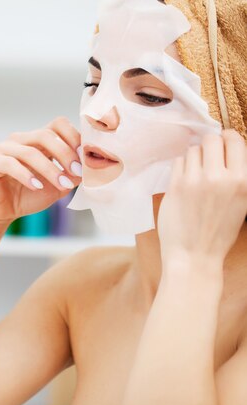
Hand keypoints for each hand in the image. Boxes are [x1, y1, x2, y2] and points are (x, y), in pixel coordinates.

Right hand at [0, 117, 82, 227]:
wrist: (1, 213)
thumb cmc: (28, 197)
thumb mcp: (57, 186)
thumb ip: (72, 174)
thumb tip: (89, 165)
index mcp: (37, 140)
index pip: (57, 124)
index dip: (73, 136)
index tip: (84, 157)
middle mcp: (20, 139)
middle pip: (46, 135)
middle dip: (65, 153)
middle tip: (77, 172)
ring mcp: (3, 148)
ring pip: (30, 151)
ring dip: (50, 169)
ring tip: (62, 185)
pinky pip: (11, 164)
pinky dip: (27, 175)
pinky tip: (37, 187)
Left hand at [158, 129, 246, 264]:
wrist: (194, 255)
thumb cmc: (218, 231)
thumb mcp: (241, 202)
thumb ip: (235, 175)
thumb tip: (226, 148)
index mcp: (242, 181)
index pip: (235, 141)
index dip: (227, 138)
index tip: (223, 140)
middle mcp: (220, 178)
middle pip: (211, 140)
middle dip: (209, 146)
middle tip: (207, 157)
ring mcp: (195, 181)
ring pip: (192, 150)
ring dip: (193, 158)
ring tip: (195, 175)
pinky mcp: (176, 186)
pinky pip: (178, 162)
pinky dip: (181, 168)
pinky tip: (184, 182)